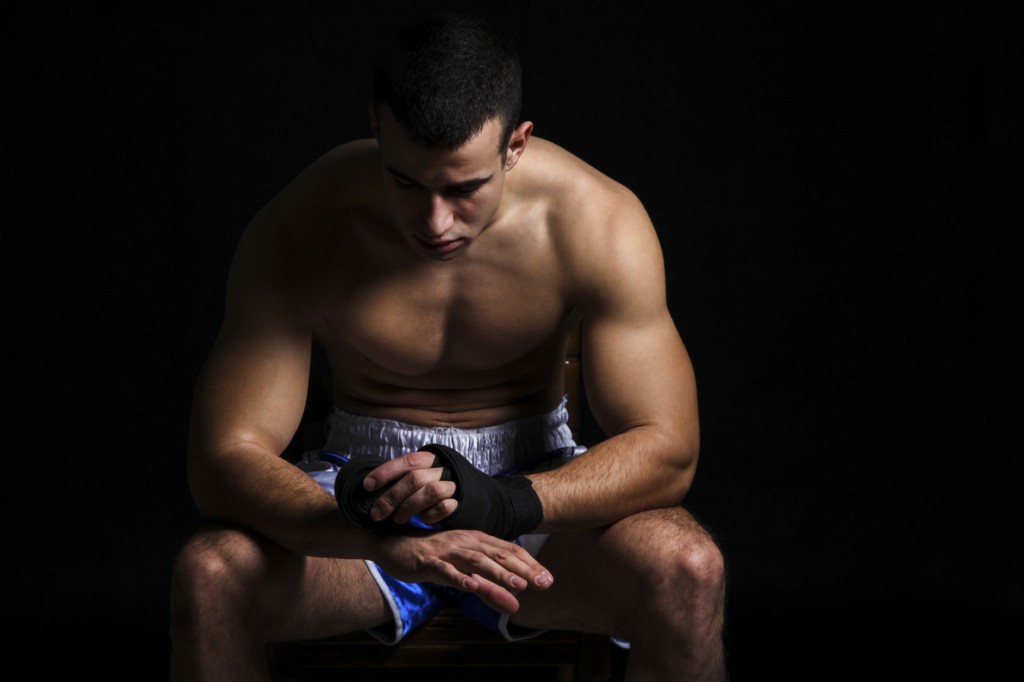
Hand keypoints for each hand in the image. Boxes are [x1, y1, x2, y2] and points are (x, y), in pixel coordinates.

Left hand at [361, 450, 458, 524]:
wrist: (466, 493)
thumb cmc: (432, 485)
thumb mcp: (419, 475)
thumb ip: (401, 478)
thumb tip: (369, 487)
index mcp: (429, 459)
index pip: (407, 461)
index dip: (386, 472)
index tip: (367, 486)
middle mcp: (442, 469)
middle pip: (416, 479)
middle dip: (392, 497)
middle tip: (377, 514)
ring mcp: (452, 485)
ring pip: (431, 492)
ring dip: (409, 507)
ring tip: (397, 520)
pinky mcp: (460, 502)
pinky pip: (445, 507)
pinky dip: (431, 515)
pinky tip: (423, 520)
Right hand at [372, 528, 554, 613]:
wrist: (394, 546)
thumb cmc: (434, 558)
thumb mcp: (464, 572)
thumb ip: (489, 587)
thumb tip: (515, 603)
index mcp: (476, 541)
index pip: (508, 551)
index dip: (529, 564)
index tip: (548, 580)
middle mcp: (465, 542)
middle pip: (498, 555)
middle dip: (523, 569)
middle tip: (543, 583)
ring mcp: (447, 551)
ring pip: (476, 561)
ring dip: (498, 573)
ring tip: (517, 585)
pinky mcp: (428, 562)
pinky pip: (445, 570)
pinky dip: (458, 577)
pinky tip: (471, 586)